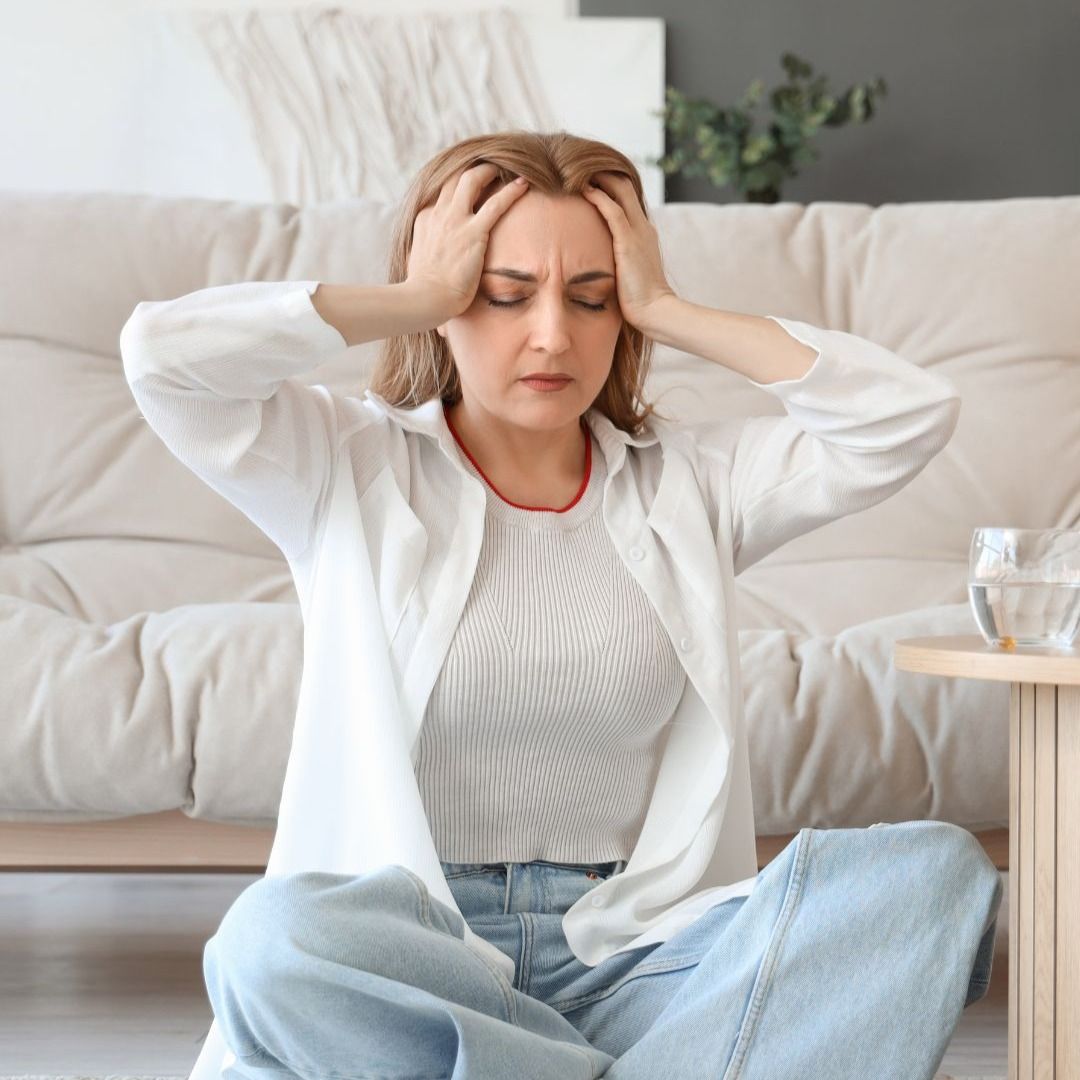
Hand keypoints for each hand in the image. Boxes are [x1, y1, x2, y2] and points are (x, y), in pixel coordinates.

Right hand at [406, 162, 529, 320]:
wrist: (426, 298)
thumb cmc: (426, 290)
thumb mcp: (420, 260)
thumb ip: (430, 249)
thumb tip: (438, 257)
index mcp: (426, 219)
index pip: (442, 194)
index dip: (458, 188)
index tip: (472, 190)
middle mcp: (439, 213)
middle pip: (455, 178)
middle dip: (473, 169)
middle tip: (490, 170)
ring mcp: (455, 220)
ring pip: (473, 179)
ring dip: (490, 171)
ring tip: (505, 169)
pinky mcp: (474, 232)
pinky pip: (496, 204)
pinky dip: (512, 191)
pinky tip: (524, 184)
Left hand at [581, 172, 677, 333]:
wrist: (654, 311)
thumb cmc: (638, 300)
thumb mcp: (626, 273)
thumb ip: (615, 261)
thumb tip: (595, 262)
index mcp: (643, 232)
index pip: (627, 197)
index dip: (608, 184)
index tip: (586, 179)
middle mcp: (643, 226)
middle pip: (624, 185)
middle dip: (601, 173)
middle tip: (577, 166)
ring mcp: (638, 231)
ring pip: (619, 190)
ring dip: (597, 178)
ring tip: (575, 170)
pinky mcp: (629, 241)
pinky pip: (612, 210)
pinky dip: (597, 196)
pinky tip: (582, 189)